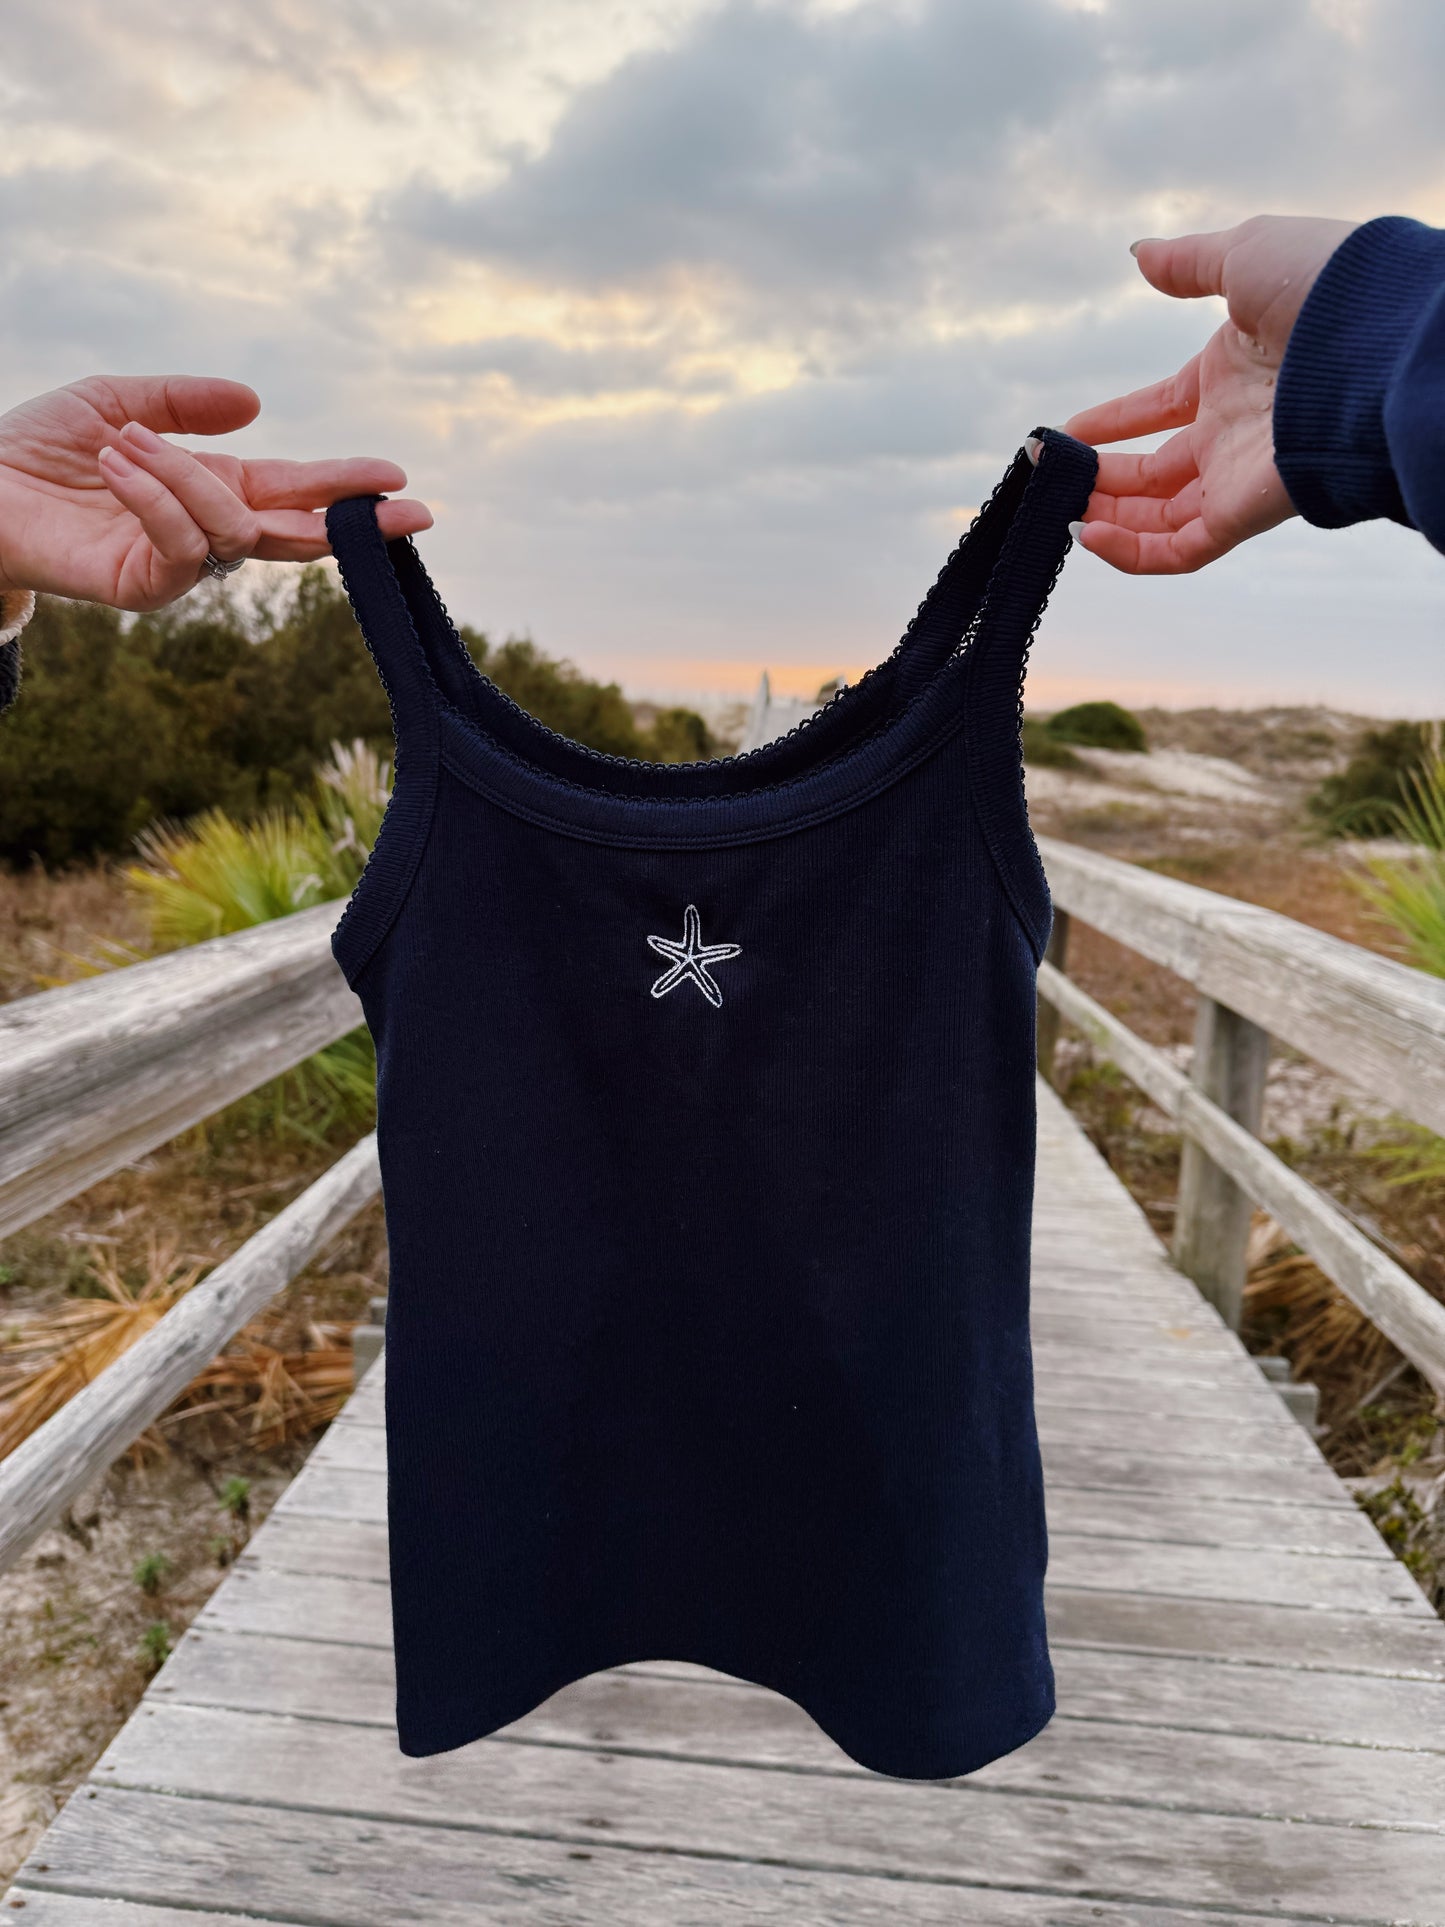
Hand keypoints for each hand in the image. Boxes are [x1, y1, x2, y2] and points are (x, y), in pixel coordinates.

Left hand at [0, 375, 432, 608]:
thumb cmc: (35, 452)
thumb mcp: (115, 404)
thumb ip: (183, 403)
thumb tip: (256, 403)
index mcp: (210, 489)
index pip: (292, 492)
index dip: (343, 485)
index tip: (397, 478)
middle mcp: (205, 531)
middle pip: (298, 535)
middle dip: (354, 525)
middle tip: (408, 510)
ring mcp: (179, 565)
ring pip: (233, 530)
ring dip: (188, 477)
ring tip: (127, 442)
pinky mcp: (145, 587)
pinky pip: (183, 546)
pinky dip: (158, 498)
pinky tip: (118, 464)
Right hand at [1062, 215, 1359, 572]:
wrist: (1378, 336)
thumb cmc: (1324, 288)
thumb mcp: (1245, 256)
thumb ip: (1189, 263)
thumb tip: (1139, 255)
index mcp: (1229, 376)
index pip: (1159, 410)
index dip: (1112, 423)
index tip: (1065, 434)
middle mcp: (1232, 431)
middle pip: (1155, 473)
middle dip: (1101, 477)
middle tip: (1052, 477)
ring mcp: (1238, 475)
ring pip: (1161, 517)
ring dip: (1108, 517)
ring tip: (1062, 509)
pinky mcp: (1246, 512)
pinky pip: (1182, 550)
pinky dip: (1133, 552)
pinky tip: (1090, 536)